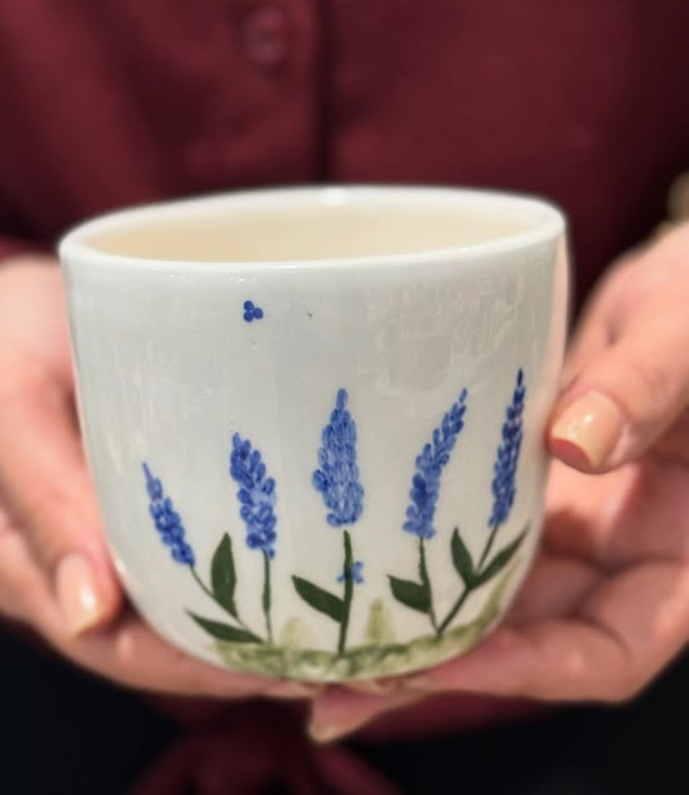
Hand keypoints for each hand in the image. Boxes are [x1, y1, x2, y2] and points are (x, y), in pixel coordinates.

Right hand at [0, 255, 311, 698]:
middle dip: (239, 655)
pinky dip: (253, 565)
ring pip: (185, 602)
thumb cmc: (8, 346)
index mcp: (25, 562)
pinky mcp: (151, 498)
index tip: (270, 665)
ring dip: (256, 622)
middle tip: (324, 656)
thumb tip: (90, 614)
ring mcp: (115, 533)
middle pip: (159, 641)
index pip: (111, 644)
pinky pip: (202, 545)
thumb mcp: (7, 407)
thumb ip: (42, 498)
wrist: (26, 304)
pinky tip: (308, 567)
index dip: (190, 665)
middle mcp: (75, 564)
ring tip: (333, 630)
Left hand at [309, 227, 688, 740]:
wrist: (678, 289)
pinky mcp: (522, 492)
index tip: (437, 662)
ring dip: (412, 628)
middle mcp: (615, 558)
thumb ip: (644, 388)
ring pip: (487, 599)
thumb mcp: (683, 338)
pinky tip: (353, 566)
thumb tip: (576, 444)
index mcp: (677, 555)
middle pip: (526, 642)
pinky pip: (467, 536)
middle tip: (340, 685)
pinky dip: (414, 559)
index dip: (525, 669)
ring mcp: (565, 528)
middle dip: (438, 668)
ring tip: (321, 652)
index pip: (604, 652)